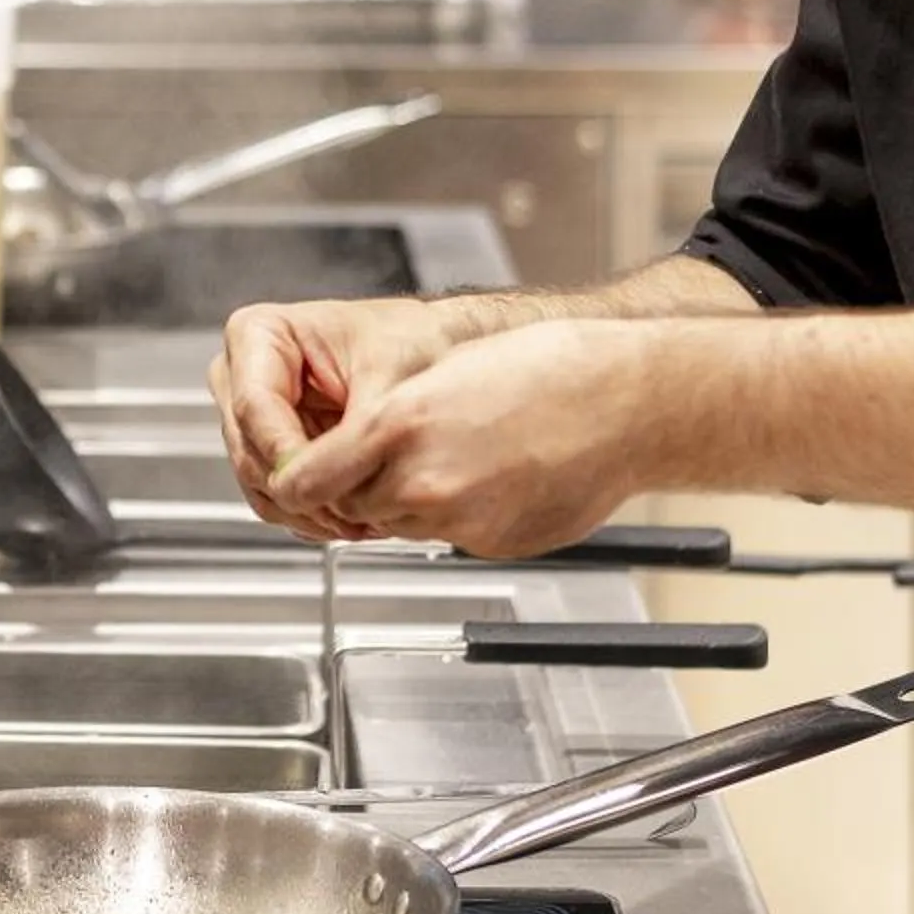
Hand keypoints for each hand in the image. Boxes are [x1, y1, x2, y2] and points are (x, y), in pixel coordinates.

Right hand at [209, 298, 472, 543]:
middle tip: (351, 512)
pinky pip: (275, 496)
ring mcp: (252, 417)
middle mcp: (243, 375)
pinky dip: (311, 512)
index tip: (324, 484)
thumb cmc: (414, 344)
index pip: (254, 406)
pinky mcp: (270, 451)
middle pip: (250, 450)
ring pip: (259, 482)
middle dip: (300, 489)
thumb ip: (350, 437)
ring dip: (306, 508)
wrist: (434, 353)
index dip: (287, 454)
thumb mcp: (389, 386)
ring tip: (360, 519)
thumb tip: (317, 484)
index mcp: (257, 334)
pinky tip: (351, 515)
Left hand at [265, 320, 668, 559]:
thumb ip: (388, 418)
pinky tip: (486, 477)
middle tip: (382, 459)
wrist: (622, 401)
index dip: (292, 481)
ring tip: (447, 458)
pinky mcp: (491, 544)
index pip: (302, 480)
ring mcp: (458, 519)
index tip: (291, 475)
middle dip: (355, 489)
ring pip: (395, 525)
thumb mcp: (442, 372)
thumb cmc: (545, 369)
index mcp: (397, 425)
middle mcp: (421, 479)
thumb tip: (352, 456)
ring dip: (403, 502)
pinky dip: (451, 516)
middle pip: (348, 507)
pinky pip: (446, 537)